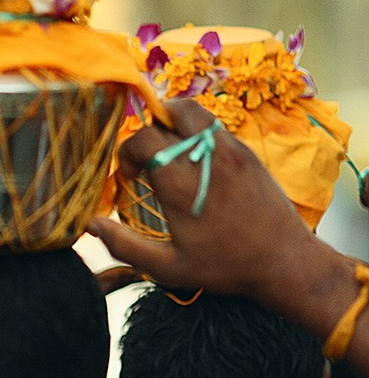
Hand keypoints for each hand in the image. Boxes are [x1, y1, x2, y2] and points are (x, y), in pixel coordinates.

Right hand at [88, 99, 315, 296]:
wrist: (285, 261)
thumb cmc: (224, 266)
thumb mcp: (167, 267)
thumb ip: (124, 245)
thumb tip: (91, 225)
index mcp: (182, 185)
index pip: (143, 139)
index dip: (127, 152)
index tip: (130, 176)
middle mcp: (207, 158)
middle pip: (167, 113)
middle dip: (147, 132)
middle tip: (147, 159)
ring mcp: (231, 150)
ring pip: (193, 110)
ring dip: (172, 121)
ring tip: (168, 148)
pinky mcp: (247, 151)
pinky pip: (214, 124)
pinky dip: (195, 132)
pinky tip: (194, 160)